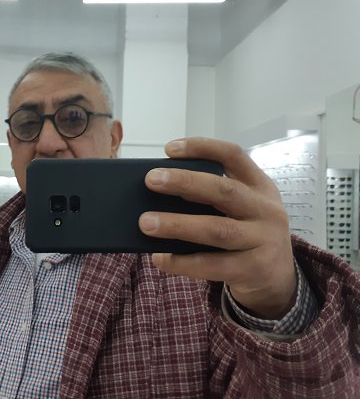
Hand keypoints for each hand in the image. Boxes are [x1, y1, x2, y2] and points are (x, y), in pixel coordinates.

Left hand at [138, 137, 296, 318]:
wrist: (279, 277)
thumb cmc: (246, 233)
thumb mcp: (241, 209)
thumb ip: (211, 198)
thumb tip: (159, 193)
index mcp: (259, 186)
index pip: (233, 155)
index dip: (202, 148)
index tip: (169, 149)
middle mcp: (266, 210)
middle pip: (223, 190)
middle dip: (185, 182)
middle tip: (150, 180)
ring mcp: (263, 241)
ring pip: (216, 230)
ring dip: (177, 225)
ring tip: (146, 222)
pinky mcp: (254, 269)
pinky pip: (212, 265)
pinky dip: (182, 262)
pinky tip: (160, 258)